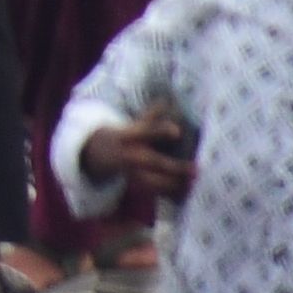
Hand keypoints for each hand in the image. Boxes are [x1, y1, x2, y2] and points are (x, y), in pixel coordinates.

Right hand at [76, 119, 194, 202]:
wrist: (97, 155)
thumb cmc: (123, 136)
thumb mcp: (132, 124)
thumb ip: (151, 116)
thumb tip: (167, 99)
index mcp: (128, 136)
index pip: (145, 131)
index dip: (160, 131)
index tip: (177, 131)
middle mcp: (129, 155)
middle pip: (153, 161)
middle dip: (175, 167)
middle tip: (196, 169)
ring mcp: (131, 172)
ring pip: (155, 181)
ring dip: (176, 184)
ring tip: (194, 183)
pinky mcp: (135, 185)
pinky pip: (155, 192)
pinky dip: (171, 193)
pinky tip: (186, 193)